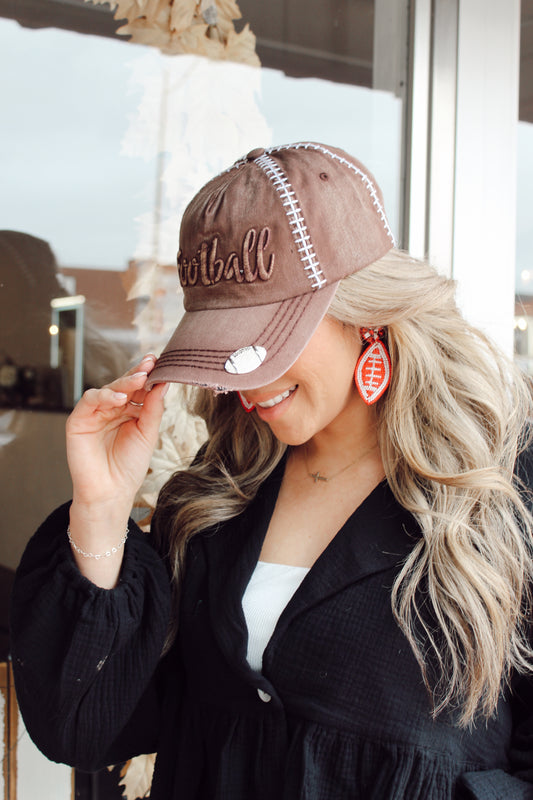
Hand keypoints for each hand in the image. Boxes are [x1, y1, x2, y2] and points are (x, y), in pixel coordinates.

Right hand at [66, 354, 167, 514]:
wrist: (111, 492)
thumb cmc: (129, 466)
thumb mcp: (147, 434)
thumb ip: (153, 409)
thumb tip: (163, 384)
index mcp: (129, 411)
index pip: (139, 389)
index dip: (149, 376)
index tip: (161, 363)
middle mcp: (111, 409)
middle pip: (124, 385)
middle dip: (137, 374)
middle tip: (150, 363)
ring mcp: (95, 413)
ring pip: (108, 389)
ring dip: (124, 383)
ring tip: (140, 379)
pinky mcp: (79, 420)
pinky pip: (90, 400)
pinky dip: (104, 396)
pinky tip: (119, 398)